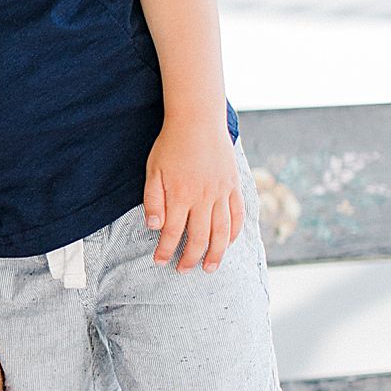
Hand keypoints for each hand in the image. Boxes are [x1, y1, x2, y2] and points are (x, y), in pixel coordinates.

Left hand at [144, 123, 244, 270]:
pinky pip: (237, 215)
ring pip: (222, 231)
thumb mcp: (153, 171)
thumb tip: (154, 227)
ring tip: (210, 268)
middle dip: (190, 258)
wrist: (198, 120)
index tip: (160, 262)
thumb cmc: (171, 145)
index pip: (172, 232)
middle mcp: (203, 197)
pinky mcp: (234, 186)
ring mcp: (221, 192)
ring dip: (216, 253)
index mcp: (180, 195)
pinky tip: (228, 243)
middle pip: (199, 237)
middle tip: (183, 270)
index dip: (166, 250)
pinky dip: (234, 232)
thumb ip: (153, 200)